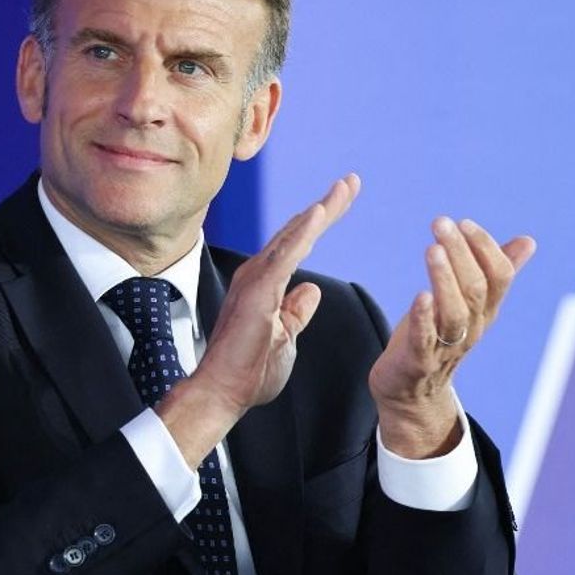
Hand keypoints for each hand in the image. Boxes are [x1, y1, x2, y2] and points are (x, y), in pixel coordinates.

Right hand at [157, 174, 359, 466]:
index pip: (299, 244)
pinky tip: (320, 213)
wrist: (223, 392)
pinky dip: (303, 233)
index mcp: (266, 284)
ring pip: (294, 236)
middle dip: (328, 206)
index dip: (322, 220)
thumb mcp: (285, 337)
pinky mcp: (258, 291)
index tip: (343, 198)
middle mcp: (258, 274)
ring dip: (321, 211)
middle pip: (298, 232)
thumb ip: (297, 311)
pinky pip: (286, 256)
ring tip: (344, 188)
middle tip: (351, 181)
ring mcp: (256, 280)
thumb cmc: (249, 372)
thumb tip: (312, 290)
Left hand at [369, 216, 535, 458]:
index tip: (464, 222)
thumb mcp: (468, 303)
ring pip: (455, 313)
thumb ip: (497, 272)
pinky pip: (425, 340)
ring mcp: (446, 347)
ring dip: (444, 278)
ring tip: (432, 249)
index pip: (499, 276)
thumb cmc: (437, 337)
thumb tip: (528, 241)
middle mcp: (472, 328)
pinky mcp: (418, 361)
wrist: (411, 392)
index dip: (485, 247)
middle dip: (461, 253)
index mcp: (485, 311)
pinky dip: (423, 318)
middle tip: (441, 222)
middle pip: (477, 289)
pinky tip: (419, 295)